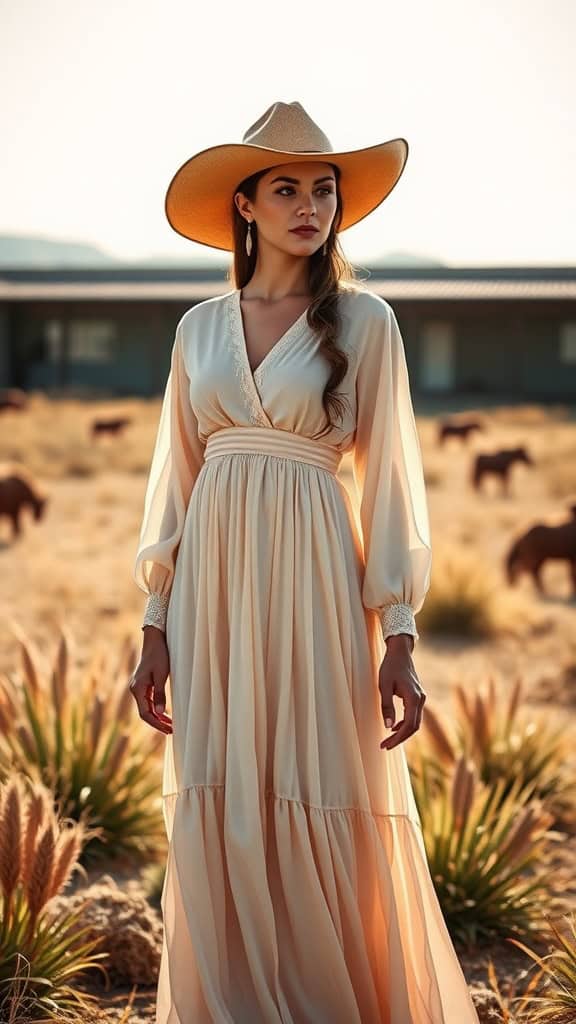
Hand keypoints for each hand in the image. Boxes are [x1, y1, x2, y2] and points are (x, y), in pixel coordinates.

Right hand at [128, 627, 172, 733]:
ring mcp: (138, 687)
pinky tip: (165, 713)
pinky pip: (148, 701)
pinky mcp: (144, 684)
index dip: (157, 724)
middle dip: (158, 723)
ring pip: (147, 708)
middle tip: (172, 731)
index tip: (169, 730)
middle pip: (145, 713)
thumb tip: (159, 713)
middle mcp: (135, 690)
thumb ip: (159, 694)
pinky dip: (156, 708)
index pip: (145, 713)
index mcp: (137, 689)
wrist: (154, 640)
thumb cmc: (159, 656)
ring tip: (171, 725)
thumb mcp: (161, 675)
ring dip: (158, 717)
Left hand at [378, 636, 425, 750]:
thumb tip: (388, 727)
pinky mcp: (417, 697)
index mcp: (414, 698)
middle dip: (399, 739)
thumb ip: (387, 706)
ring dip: (402, 733)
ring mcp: (421, 698)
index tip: (385, 745)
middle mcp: (421, 699)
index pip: (408, 725)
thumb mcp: (384, 686)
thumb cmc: (390, 667)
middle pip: (414, 727)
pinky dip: (404, 724)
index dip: (397, 738)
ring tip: (387, 740)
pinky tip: (394, 727)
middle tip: (384, 746)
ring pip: (415, 722)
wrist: (400, 653)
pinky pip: (413, 715)